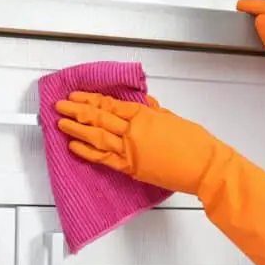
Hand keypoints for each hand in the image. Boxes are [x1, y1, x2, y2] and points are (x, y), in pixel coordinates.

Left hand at [55, 91, 223, 196]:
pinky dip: (87, 152)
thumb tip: (145, 106)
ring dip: (77, 129)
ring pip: (97, 137)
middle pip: (99, 118)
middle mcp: (134, 131)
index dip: (90, 99)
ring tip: (61, 123)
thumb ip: (155, 113)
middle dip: (77, 111)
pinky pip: (103, 159)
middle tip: (59, 106)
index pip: (110, 105)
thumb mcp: (174, 119)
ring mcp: (130, 150)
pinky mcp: (131, 168)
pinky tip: (74, 147)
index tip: (76, 96)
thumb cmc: (195, 142)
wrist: (204, 166)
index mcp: (145, 115)